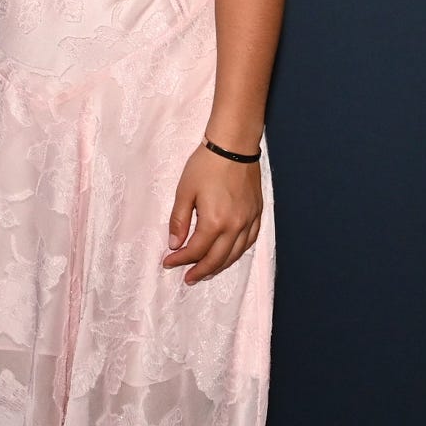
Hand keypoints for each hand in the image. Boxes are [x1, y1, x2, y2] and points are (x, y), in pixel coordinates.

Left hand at [163, 143, 262, 284]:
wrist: (233, 146)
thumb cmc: (206, 165)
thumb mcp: (184, 191)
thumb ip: (179, 220)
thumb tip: (175, 244)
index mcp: (214, 221)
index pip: (196, 250)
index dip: (180, 259)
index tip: (168, 262)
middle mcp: (235, 226)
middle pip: (217, 259)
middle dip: (200, 271)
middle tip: (187, 278)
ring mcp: (249, 221)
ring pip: (235, 254)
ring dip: (219, 266)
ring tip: (206, 272)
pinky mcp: (257, 213)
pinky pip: (250, 241)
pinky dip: (238, 252)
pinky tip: (230, 255)